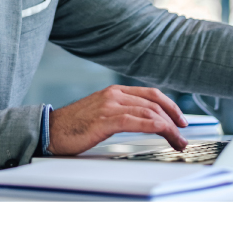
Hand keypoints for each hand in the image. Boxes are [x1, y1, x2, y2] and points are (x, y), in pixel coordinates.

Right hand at [48, 85, 188, 155]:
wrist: (49, 130)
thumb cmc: (73, 127)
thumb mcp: (100, 114)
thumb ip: (119, 113)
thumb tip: (143, 123)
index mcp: (114, 92)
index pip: (150, 94)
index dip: (170, 105)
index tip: (181, 119)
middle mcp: (114, 94)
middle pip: (154, 102)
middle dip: (174, 118)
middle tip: (183, 134)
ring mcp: (109, 105)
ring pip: (150, 112)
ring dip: (169, 128)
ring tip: (178, 142)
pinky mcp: (105, 120)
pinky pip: (137, 121)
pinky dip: (156, 127)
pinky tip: (165, 134)